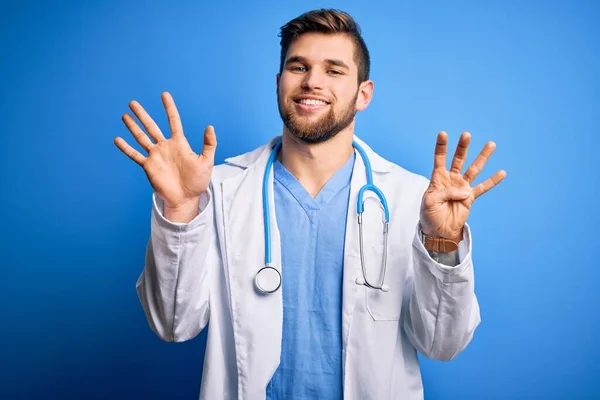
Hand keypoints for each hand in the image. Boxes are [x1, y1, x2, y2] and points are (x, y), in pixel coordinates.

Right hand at [114, 92, 216, 209]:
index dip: (169, 107)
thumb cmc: (197, 181)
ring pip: (141, 137)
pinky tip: (117, 139)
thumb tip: (210, 126)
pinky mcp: (148, 166)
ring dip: (133, 127)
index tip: (164, 94)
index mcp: (179, 143)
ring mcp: (156, 156)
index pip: (173, 121)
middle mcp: (165, 147)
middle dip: (142, 114)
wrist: (186, 198)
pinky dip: (126, 148)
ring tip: (124, 115)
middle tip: (133, 102)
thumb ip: (209, 144)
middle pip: (151, 126)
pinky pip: (135, 155)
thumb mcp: (206, 161)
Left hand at [420, 131, 505, 239]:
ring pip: (474, 169)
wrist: (438, 231)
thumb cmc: (429, 214)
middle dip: (462, 147)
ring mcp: (462, 187)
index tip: (443, 133)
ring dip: (482, 157)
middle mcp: (451, 179)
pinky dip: (493, 181)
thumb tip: (464, 191)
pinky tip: (502, 172)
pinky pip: (483, 187)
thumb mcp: (430, 201)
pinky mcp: (470, 197)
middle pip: (458, 160)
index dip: (441, 147)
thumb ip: (446, 193)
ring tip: (491, 144)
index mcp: (438, 178)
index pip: (440, 159)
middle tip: (466, 135)